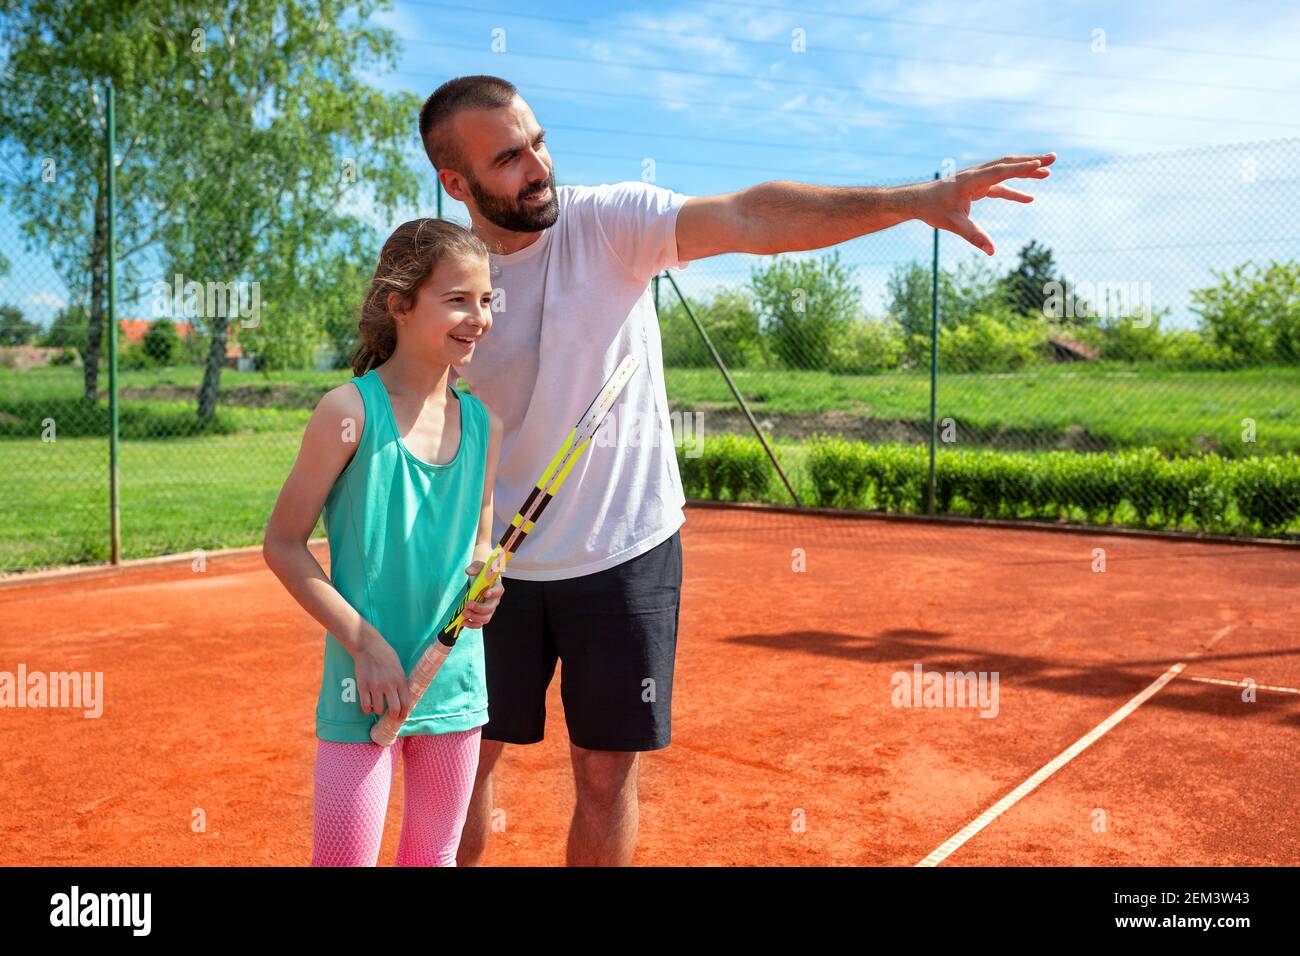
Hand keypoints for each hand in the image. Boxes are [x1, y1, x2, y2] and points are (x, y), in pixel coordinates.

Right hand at [352, 629, 410, 719]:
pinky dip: (367, 709)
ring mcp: (375, 686)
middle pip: (394, 709)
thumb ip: (400, 682)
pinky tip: (369, 706)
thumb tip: (403, 698)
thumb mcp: (399, 667)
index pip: (406, 702)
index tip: (402, 717)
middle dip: (393, 716)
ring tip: (378, 706)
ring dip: (379, 711)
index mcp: (400, 680)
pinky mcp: (363, 686)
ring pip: (378, 709)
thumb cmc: (386, 655)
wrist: (368, 646)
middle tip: (391, 716)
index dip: (404, 713)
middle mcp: (389, 684)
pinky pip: (365, 706)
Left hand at [460, 558, 504, 629]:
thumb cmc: (482, 573)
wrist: (479, 582)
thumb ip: (475, 567)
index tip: (485, 593)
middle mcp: (494, 600)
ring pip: (486, 618)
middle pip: (491, 608)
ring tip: (464, 613)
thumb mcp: (479, 566)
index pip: (498, 591)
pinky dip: (472, 625)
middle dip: (479, 608)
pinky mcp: (482, 616)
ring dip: (475, 617)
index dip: (493, 593)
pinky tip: (463, 622)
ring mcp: (489, 610)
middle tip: (467, 604)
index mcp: (497, 587)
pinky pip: (479, 624)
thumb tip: (468, 571)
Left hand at [917, 153, 1054, 255]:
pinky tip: (1030, 197)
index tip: (1040, 163)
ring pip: (1006, 171)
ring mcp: (978, 180)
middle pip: (1008, 164)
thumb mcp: (953, 224)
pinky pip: (1000, 187)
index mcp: (972, 180)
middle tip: (1054, 158)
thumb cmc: (933, 210)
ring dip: (1026, 170)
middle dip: (1031, 161)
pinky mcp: (977, 187)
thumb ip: (974, 236)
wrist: (918, 201)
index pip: (1001, 171)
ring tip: (1048, 171)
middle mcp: (977, 175)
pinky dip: (1015, 190)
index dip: (1021, 168)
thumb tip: (991, 251)